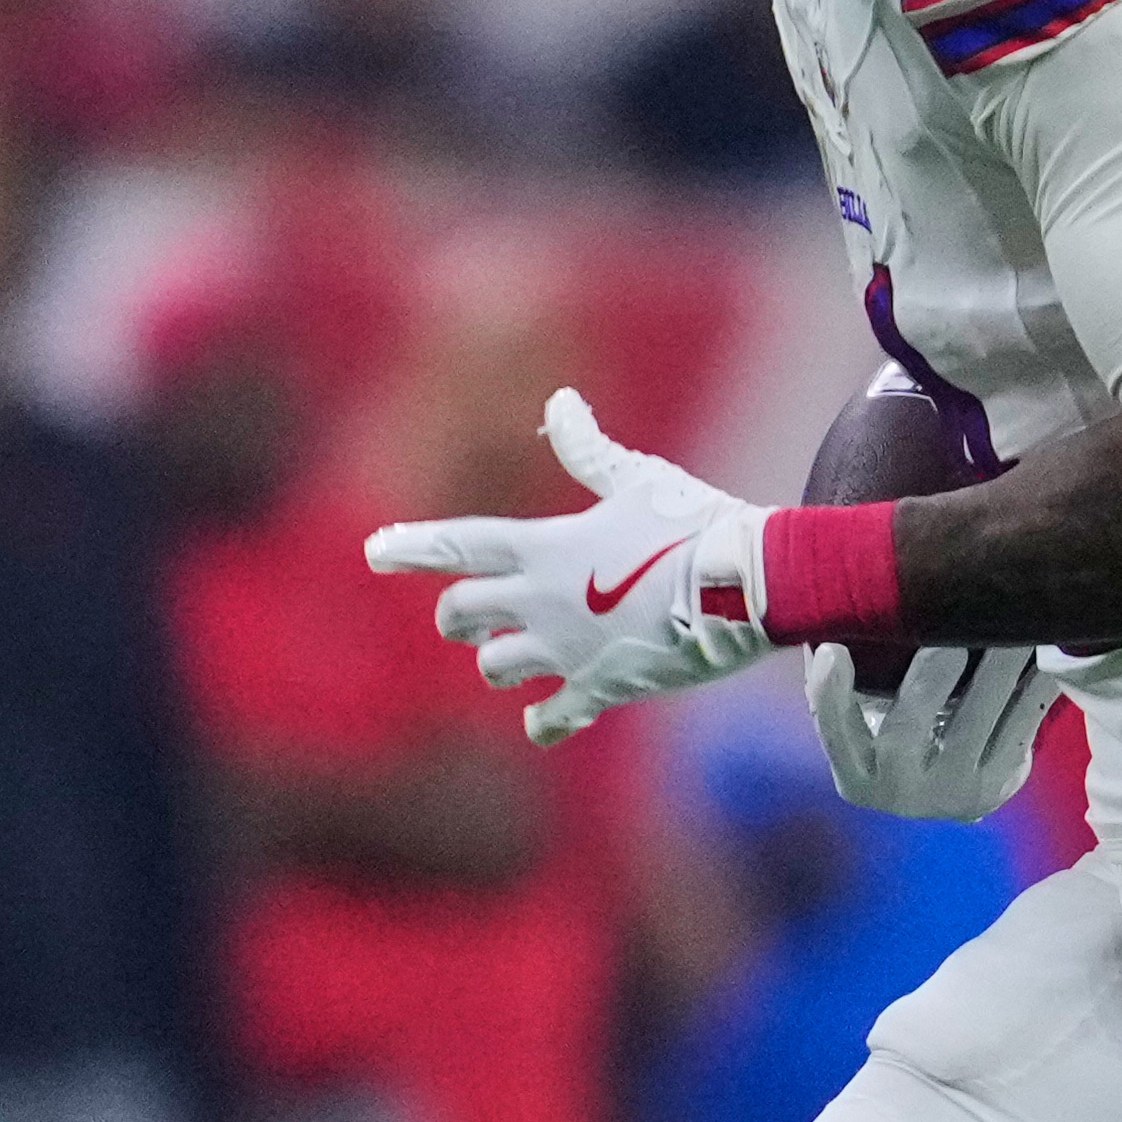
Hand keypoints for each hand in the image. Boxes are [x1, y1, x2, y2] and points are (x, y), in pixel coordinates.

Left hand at [364, 389, 776, 743]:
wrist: (748, 585)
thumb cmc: (695, 523)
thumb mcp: (638, 479)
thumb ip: (589, 448)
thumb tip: (560, 401)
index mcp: (544, 546)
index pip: (459, 545)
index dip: (412, 547)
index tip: (374, 551)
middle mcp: (542, 600)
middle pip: (461, 614)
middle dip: (457, 614)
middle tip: (464, 615)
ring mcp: (567, 650)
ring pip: (494, 667)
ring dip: (496, 661)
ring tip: (511, 658)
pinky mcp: (601, 688)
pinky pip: (551, 717)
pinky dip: (544, 719)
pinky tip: (546, 717)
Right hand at [805, 638, 1056, 819]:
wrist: (940, 795)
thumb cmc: (891, 738)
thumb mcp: (860, 723)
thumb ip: (843, 684)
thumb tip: (829, 621)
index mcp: (856, 773)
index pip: (835, 730)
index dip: (830, 694)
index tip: (832, 650)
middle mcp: (900, 790)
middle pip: (910, 726)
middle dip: (929, 677)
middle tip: (952, 631)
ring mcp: (953, 792)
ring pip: (975, 723)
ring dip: (996, 671)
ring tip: (1011, 627)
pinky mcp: (999, 784)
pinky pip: (1019, 728)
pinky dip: (1033, 688)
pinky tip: (1045, 653)